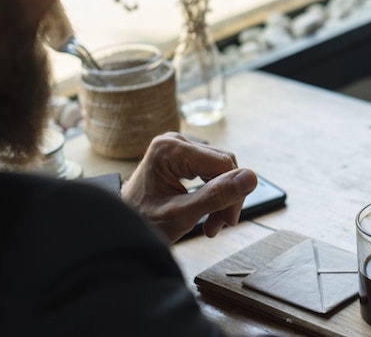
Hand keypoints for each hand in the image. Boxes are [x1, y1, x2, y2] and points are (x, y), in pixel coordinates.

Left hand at [121, 132, 257, 242]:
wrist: (118, 228)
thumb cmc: (142, 223)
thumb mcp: (182, 215)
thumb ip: (216, 196)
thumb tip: (251, 178)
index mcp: (170, 149)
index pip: (223, 164)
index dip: (233, 193)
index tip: (228, 222)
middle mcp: (174, 141)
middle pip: (223, 165)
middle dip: (226, 197)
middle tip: (218, 226)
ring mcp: (178, 147)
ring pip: (220, 169)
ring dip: (221, 198)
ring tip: (211, 225)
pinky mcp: (181, 156)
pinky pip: (210, 171)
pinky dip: (212, 194)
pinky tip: (207, 214)